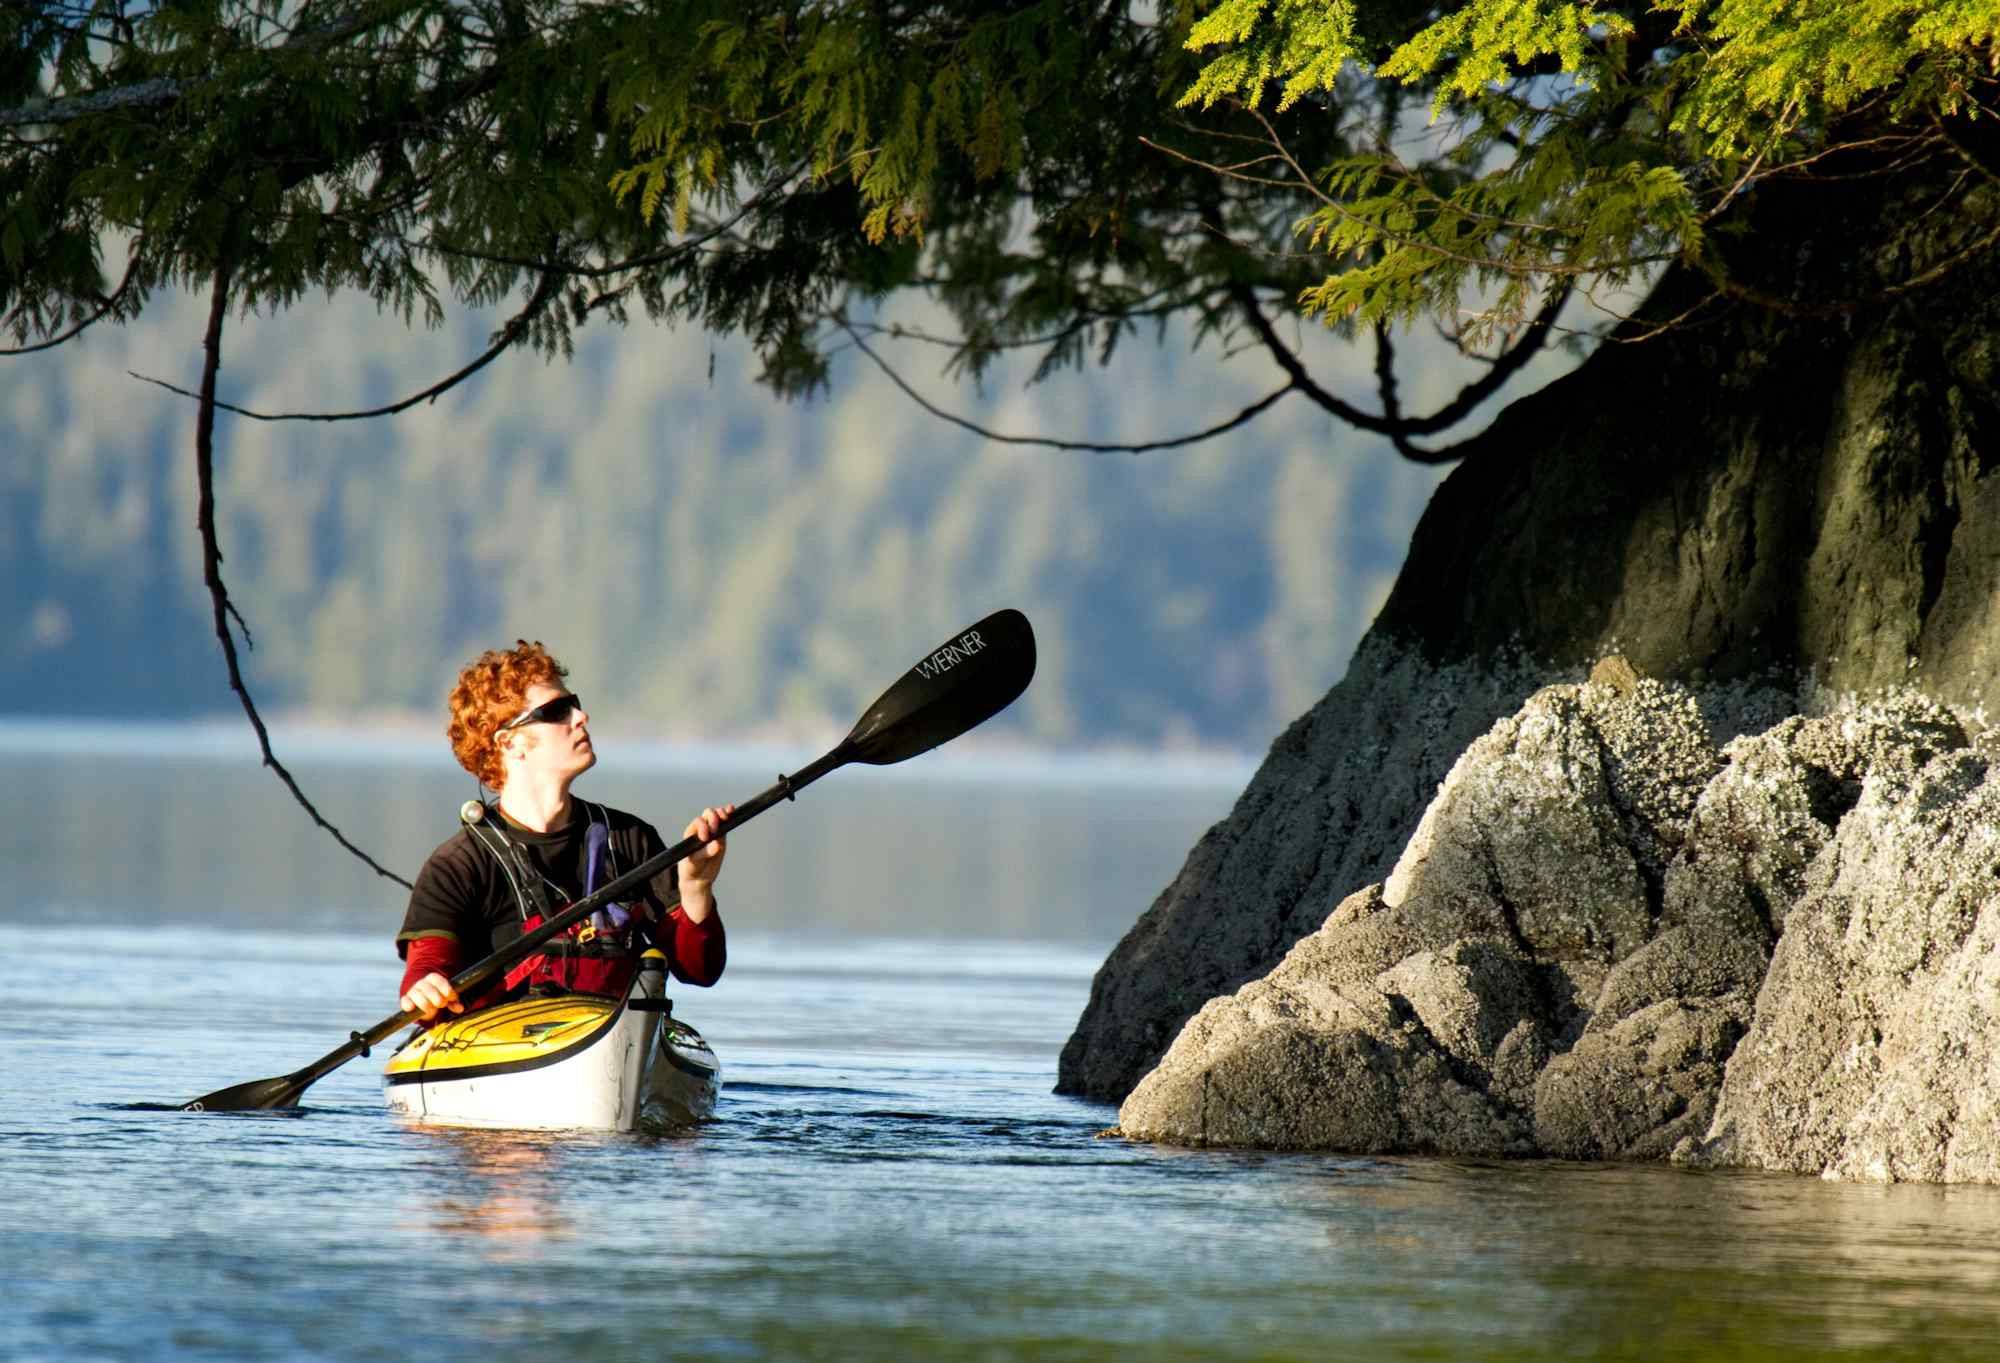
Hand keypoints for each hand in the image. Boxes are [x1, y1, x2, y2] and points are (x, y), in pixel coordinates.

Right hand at [400, 971, 462, 1021]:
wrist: (423, 995)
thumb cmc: (439, 996)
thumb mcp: (447, 997)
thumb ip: (454, 1001)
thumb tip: (459, 1008)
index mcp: (433, 978)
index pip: (438, 980)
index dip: (445, 989)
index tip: (450, 997)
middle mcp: (421, 983)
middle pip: (428, 989)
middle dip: (437, 999)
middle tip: (441, 1004)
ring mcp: (413, 991)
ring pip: (417, 995)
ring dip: (425, 1004)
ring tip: (431, 1009)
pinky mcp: (406, 1000)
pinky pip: (405, 1001)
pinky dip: (408, 1004)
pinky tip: (411, 1008)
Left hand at [677, 803, 733, 920]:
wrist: (698, 878)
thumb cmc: (691, 869)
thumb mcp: (694, 863)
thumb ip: (705, 853)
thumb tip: (717, 844)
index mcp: (691, 833)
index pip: (697, 823)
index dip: (703, 826)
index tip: (705, 837)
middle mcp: (701, 829)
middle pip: (707, 815)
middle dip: (713, 818)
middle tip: (715, 830)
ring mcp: (712, 831)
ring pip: (717, 816)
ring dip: (721, 813)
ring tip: (726, 817)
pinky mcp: (721, 836)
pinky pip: (725, 824)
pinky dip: (729, 815)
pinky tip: (732, 810)